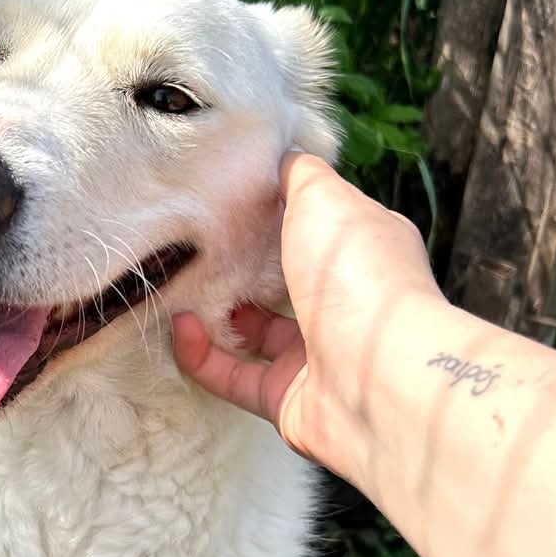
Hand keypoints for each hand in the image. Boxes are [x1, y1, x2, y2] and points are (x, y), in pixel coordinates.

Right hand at [173, 151, 441, 481]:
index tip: (231, 200)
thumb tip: (284, 156)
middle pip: (282, 282)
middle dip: (239, 267)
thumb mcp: (326, 198)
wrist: (376, 374)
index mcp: (361, 254)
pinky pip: (230, 375)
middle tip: (197, 247)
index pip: (317, 229)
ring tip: (179, 287)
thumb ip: (300, 176)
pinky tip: (180, 327)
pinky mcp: (285, 400)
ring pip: (252, 333)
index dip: (278, 214)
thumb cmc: (358, 276)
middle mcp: (342, 305)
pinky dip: (200, 354)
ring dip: (212, 311)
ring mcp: (315, 356)